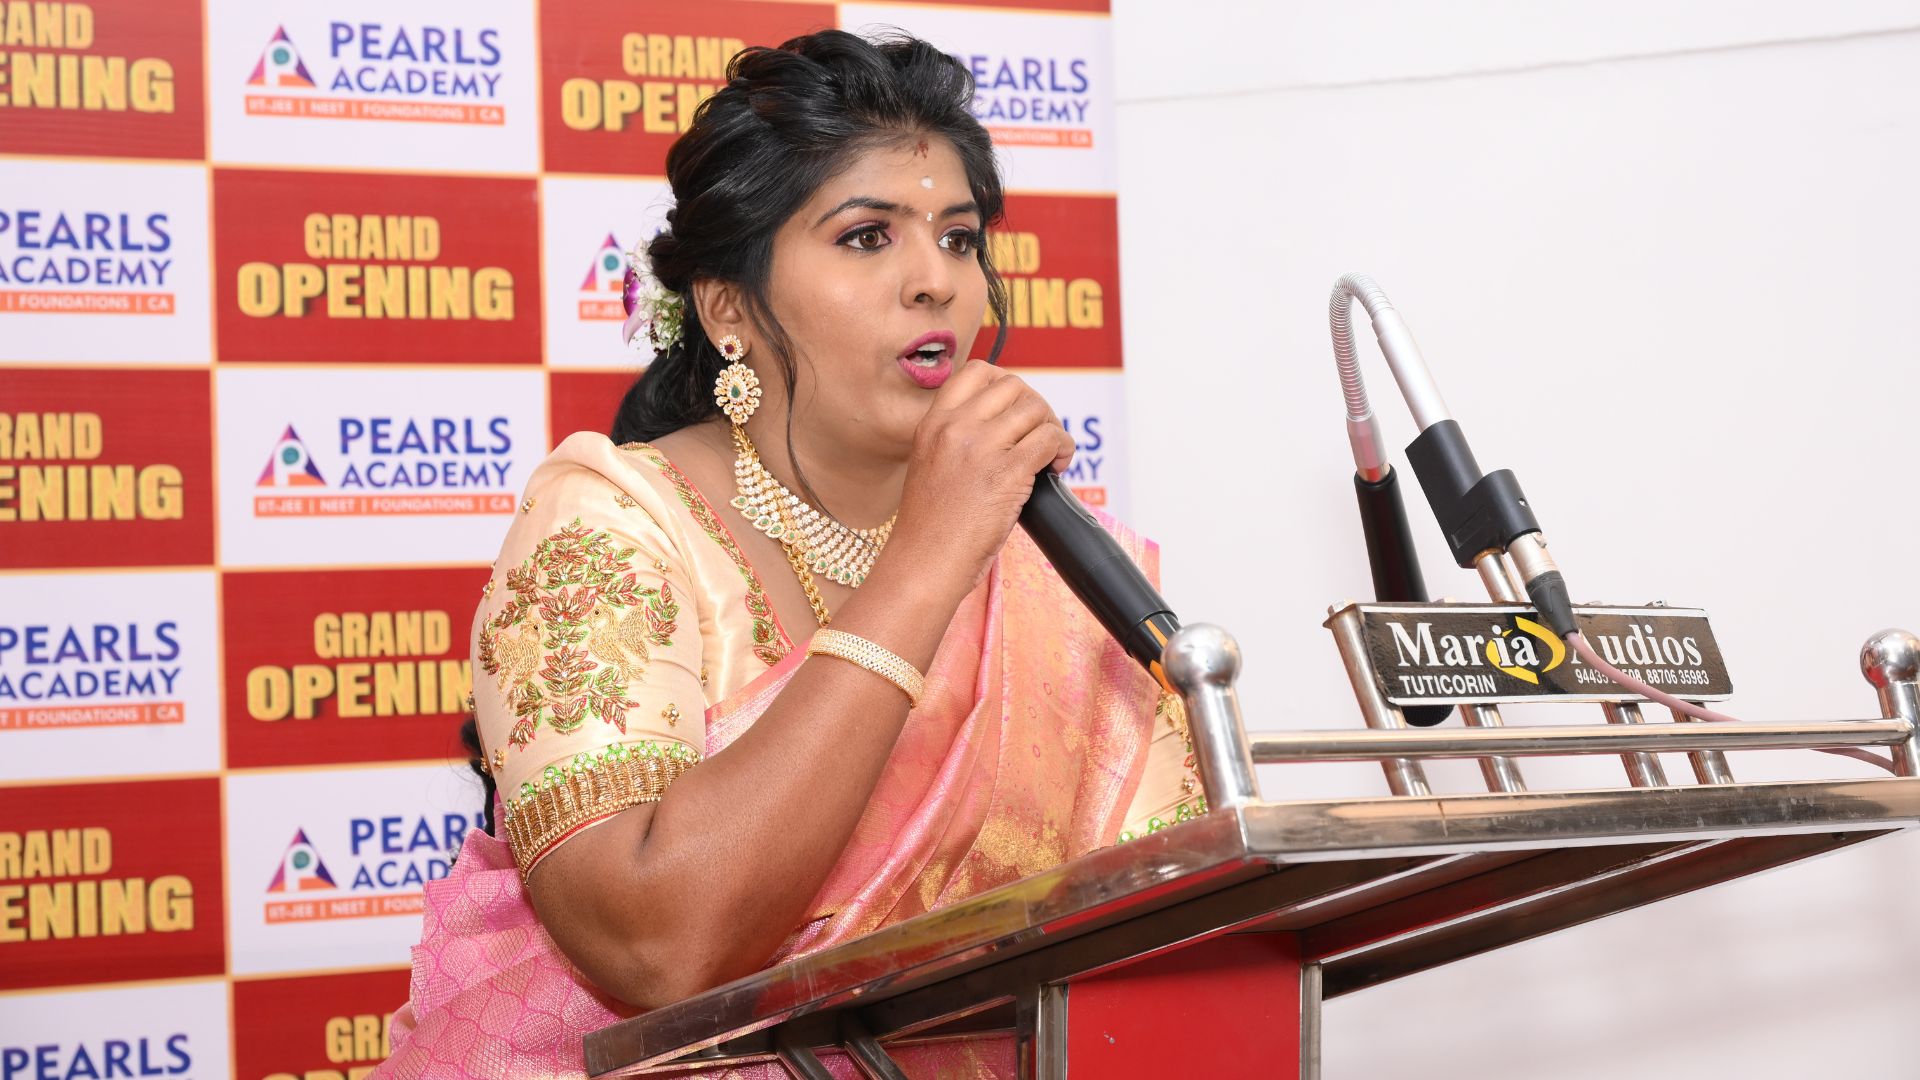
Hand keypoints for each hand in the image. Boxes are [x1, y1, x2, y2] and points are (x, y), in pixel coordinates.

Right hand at [889, 361, 1075, 595]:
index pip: (978, 372)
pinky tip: (1057, 467)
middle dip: (1035, 407)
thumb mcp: (930, 465)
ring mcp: (981, 448)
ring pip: (1036, 410)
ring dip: (1052, 428)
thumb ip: (956, 440)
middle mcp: (955, 427)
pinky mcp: (1007, 473)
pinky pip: (1050, 440)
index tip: (1015, 411)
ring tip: (1051, 455)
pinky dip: (1062, 450)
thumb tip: (1003, 427)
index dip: (1007, 386)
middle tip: (1038, 435)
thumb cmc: (929, 527)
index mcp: (933, 423)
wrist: (924, 562)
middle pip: (1014, 386)